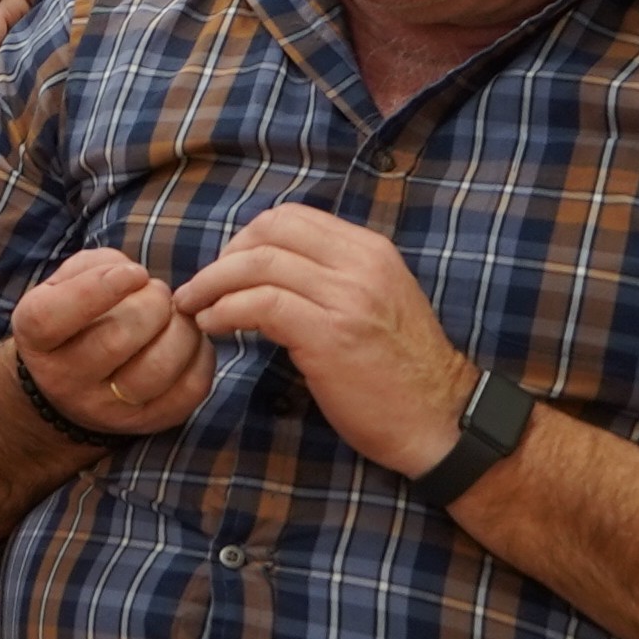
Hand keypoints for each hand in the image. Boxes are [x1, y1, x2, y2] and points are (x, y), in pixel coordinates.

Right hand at [5, 247, 208, 438]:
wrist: (72, 385)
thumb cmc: (75, 319)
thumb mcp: (64, 285)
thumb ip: (95, 267)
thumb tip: (136, 277)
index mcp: (35, 339)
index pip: (53, 317)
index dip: (98, 288)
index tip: (134, 272)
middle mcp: (65, 380)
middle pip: (116, 339)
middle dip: (152, 303)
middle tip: (157, 292)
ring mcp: (107, 408)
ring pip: (157, 368)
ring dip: (182, 329)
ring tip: (176, 315)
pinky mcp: (149, 422)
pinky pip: (190, 389)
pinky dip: (201, 355)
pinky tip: (189, 340)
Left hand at [182, 204, 471, 478]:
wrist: (441, 420)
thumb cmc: (400, 371)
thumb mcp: (375, 303)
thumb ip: (332, 277)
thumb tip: (266, 267)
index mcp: (371, 251)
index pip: (291, 217)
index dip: (247, 238)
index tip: (227, 267)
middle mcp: (361, 264)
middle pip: (268, 232)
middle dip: (224, 257)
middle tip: (204, 288)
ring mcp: (347, 297)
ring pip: (257, 264)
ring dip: (213, 285)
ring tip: (197, 308)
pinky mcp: (329, 334)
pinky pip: (260, 305)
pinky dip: (225, 312)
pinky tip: (215, 328)